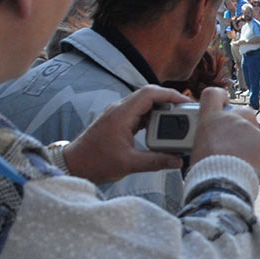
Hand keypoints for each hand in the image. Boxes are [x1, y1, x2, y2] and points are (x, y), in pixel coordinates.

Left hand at [61, 87, 185, 183]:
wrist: (73, 165)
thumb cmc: (95, 162)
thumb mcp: (129, 164)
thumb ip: (156, 162)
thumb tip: (178, 161)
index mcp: (121, 115)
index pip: (149, 94)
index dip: (170, 94)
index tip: (186, 102)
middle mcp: (119, 110)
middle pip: (148, 95)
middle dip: (169, 100)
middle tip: (186, 111)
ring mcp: (117, 114)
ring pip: (144, 103)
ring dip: (161, 109)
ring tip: (178, 119)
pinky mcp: (117, 122)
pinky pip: (139, 113)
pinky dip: (153, 117)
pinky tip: (162, 128)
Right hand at [187, 87, 259, 173]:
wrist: (224, 182)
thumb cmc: (207, 169)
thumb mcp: (198, 149)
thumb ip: (209, 139)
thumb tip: (214, 144)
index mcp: (211, 119)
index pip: (212, 95)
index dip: (220, 97)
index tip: (223, 103)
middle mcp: (231, 119)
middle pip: (243, 112)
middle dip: (244, 123)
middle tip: (238, 140)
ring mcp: (250, 129)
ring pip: (255, 132)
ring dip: (251, 143)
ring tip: (243, 160)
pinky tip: (252, 165)